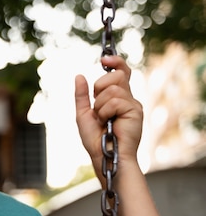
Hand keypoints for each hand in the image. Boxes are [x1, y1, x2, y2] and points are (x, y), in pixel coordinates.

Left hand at [74, 55, 143, 179]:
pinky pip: (115, 100)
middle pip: (115, 75)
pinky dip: (104, 112)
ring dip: (100, 105)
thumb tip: (79, 75)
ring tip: (103, 120)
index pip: (121, 72)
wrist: (105, 156)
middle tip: (97, 108)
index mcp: (118, 98)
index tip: (105, 59)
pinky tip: (108, 123)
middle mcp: (128, 98)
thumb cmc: (96, 140)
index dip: (115, 62)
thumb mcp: (83, 114)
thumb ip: (82, 96)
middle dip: (99, 88)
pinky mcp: (135, 111)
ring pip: (112, 88)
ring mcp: (133, 104)